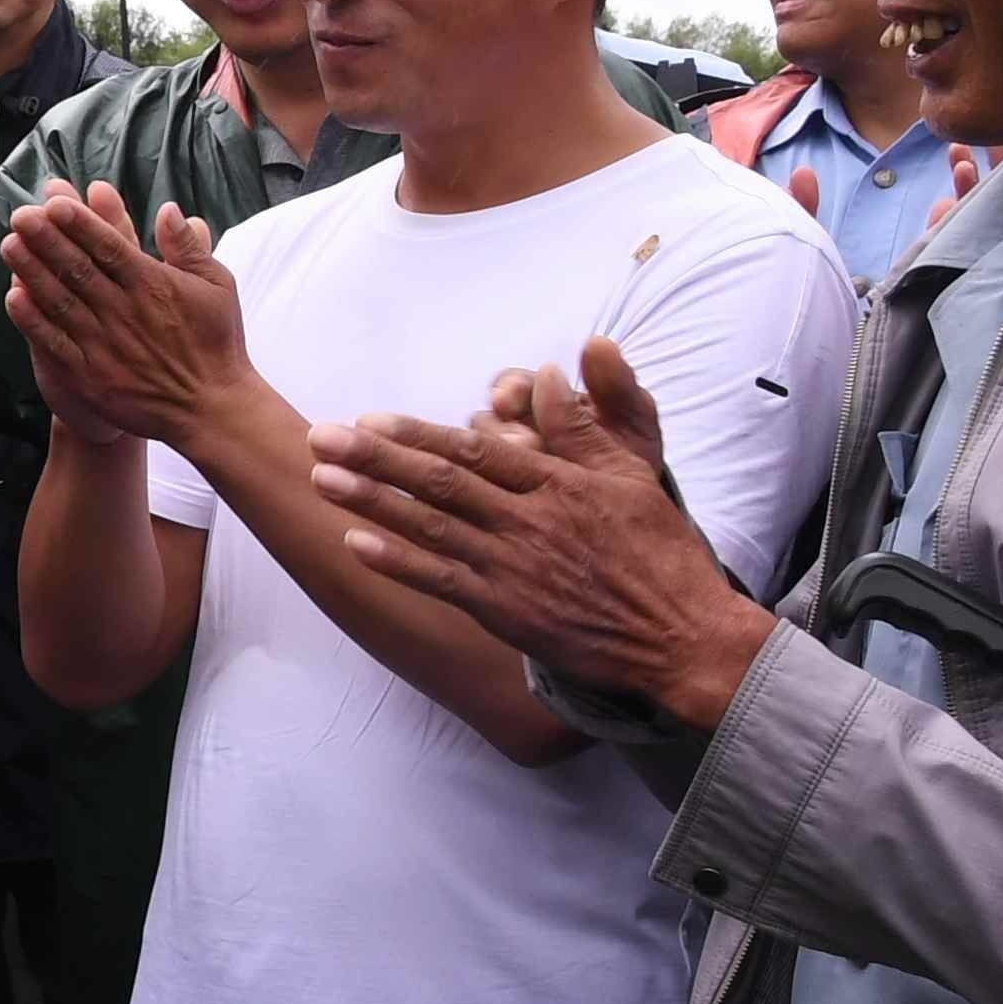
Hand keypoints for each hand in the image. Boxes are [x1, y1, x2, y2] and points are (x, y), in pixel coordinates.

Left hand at [0, 185, 252, 450]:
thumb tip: (167, 209)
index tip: (55, 202)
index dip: (80, 223)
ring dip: (33, 271)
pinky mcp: (90, 374)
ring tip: (10, 245)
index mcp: (153, 284)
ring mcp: (104, 343)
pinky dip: (33, 320)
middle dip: (47, 239)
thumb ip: (189, 247)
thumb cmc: (216, 342)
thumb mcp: (217, 285)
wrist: (209, 409)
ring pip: (60, 300)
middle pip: (77, 268)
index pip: (109, 246)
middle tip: (20, 215)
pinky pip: (55, 343)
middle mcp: (124, 310)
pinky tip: (13, 297)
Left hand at [307, 338, 773, 729]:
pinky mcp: (507, 611)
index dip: (417, 434)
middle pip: (439, 481)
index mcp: (556, 483)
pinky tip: (355, 543)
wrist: (683, 636)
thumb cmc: (661, 553)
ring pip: (430, 526)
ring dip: (372, 501)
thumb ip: (586, 422)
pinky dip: (398, 562)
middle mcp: (527, 520)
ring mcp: (513, 567)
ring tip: (321, 478)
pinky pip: (442, 581)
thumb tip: (555, 367)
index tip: (370, 417)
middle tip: (320, 436)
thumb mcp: (633, 474)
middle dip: (375, 457)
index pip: (475, 450)